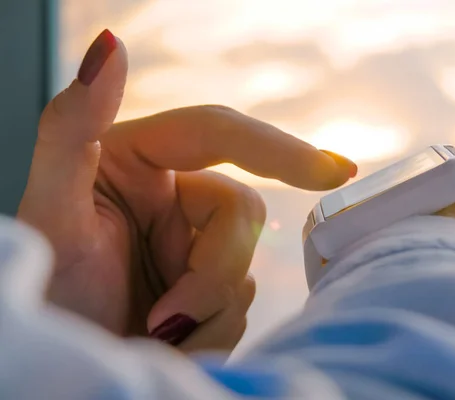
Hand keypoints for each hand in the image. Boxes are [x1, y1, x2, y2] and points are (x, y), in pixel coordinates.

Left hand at [17, 29, 355, 350]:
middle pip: (242, 212)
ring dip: (208, 308)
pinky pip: (241, 302)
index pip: (221, 133)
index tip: (335, 171)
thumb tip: (110, 46)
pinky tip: (172, 341)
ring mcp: (195, 245)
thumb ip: (71, 127)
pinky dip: (212, 329)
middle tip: (165, 317)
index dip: (279, 149)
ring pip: (246, 265)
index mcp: (143, 161)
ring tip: (155, 333)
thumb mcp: (52, 212)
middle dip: (213, 271)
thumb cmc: (45, 291)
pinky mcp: (208, 289)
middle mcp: (175, 196)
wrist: (62, 367)